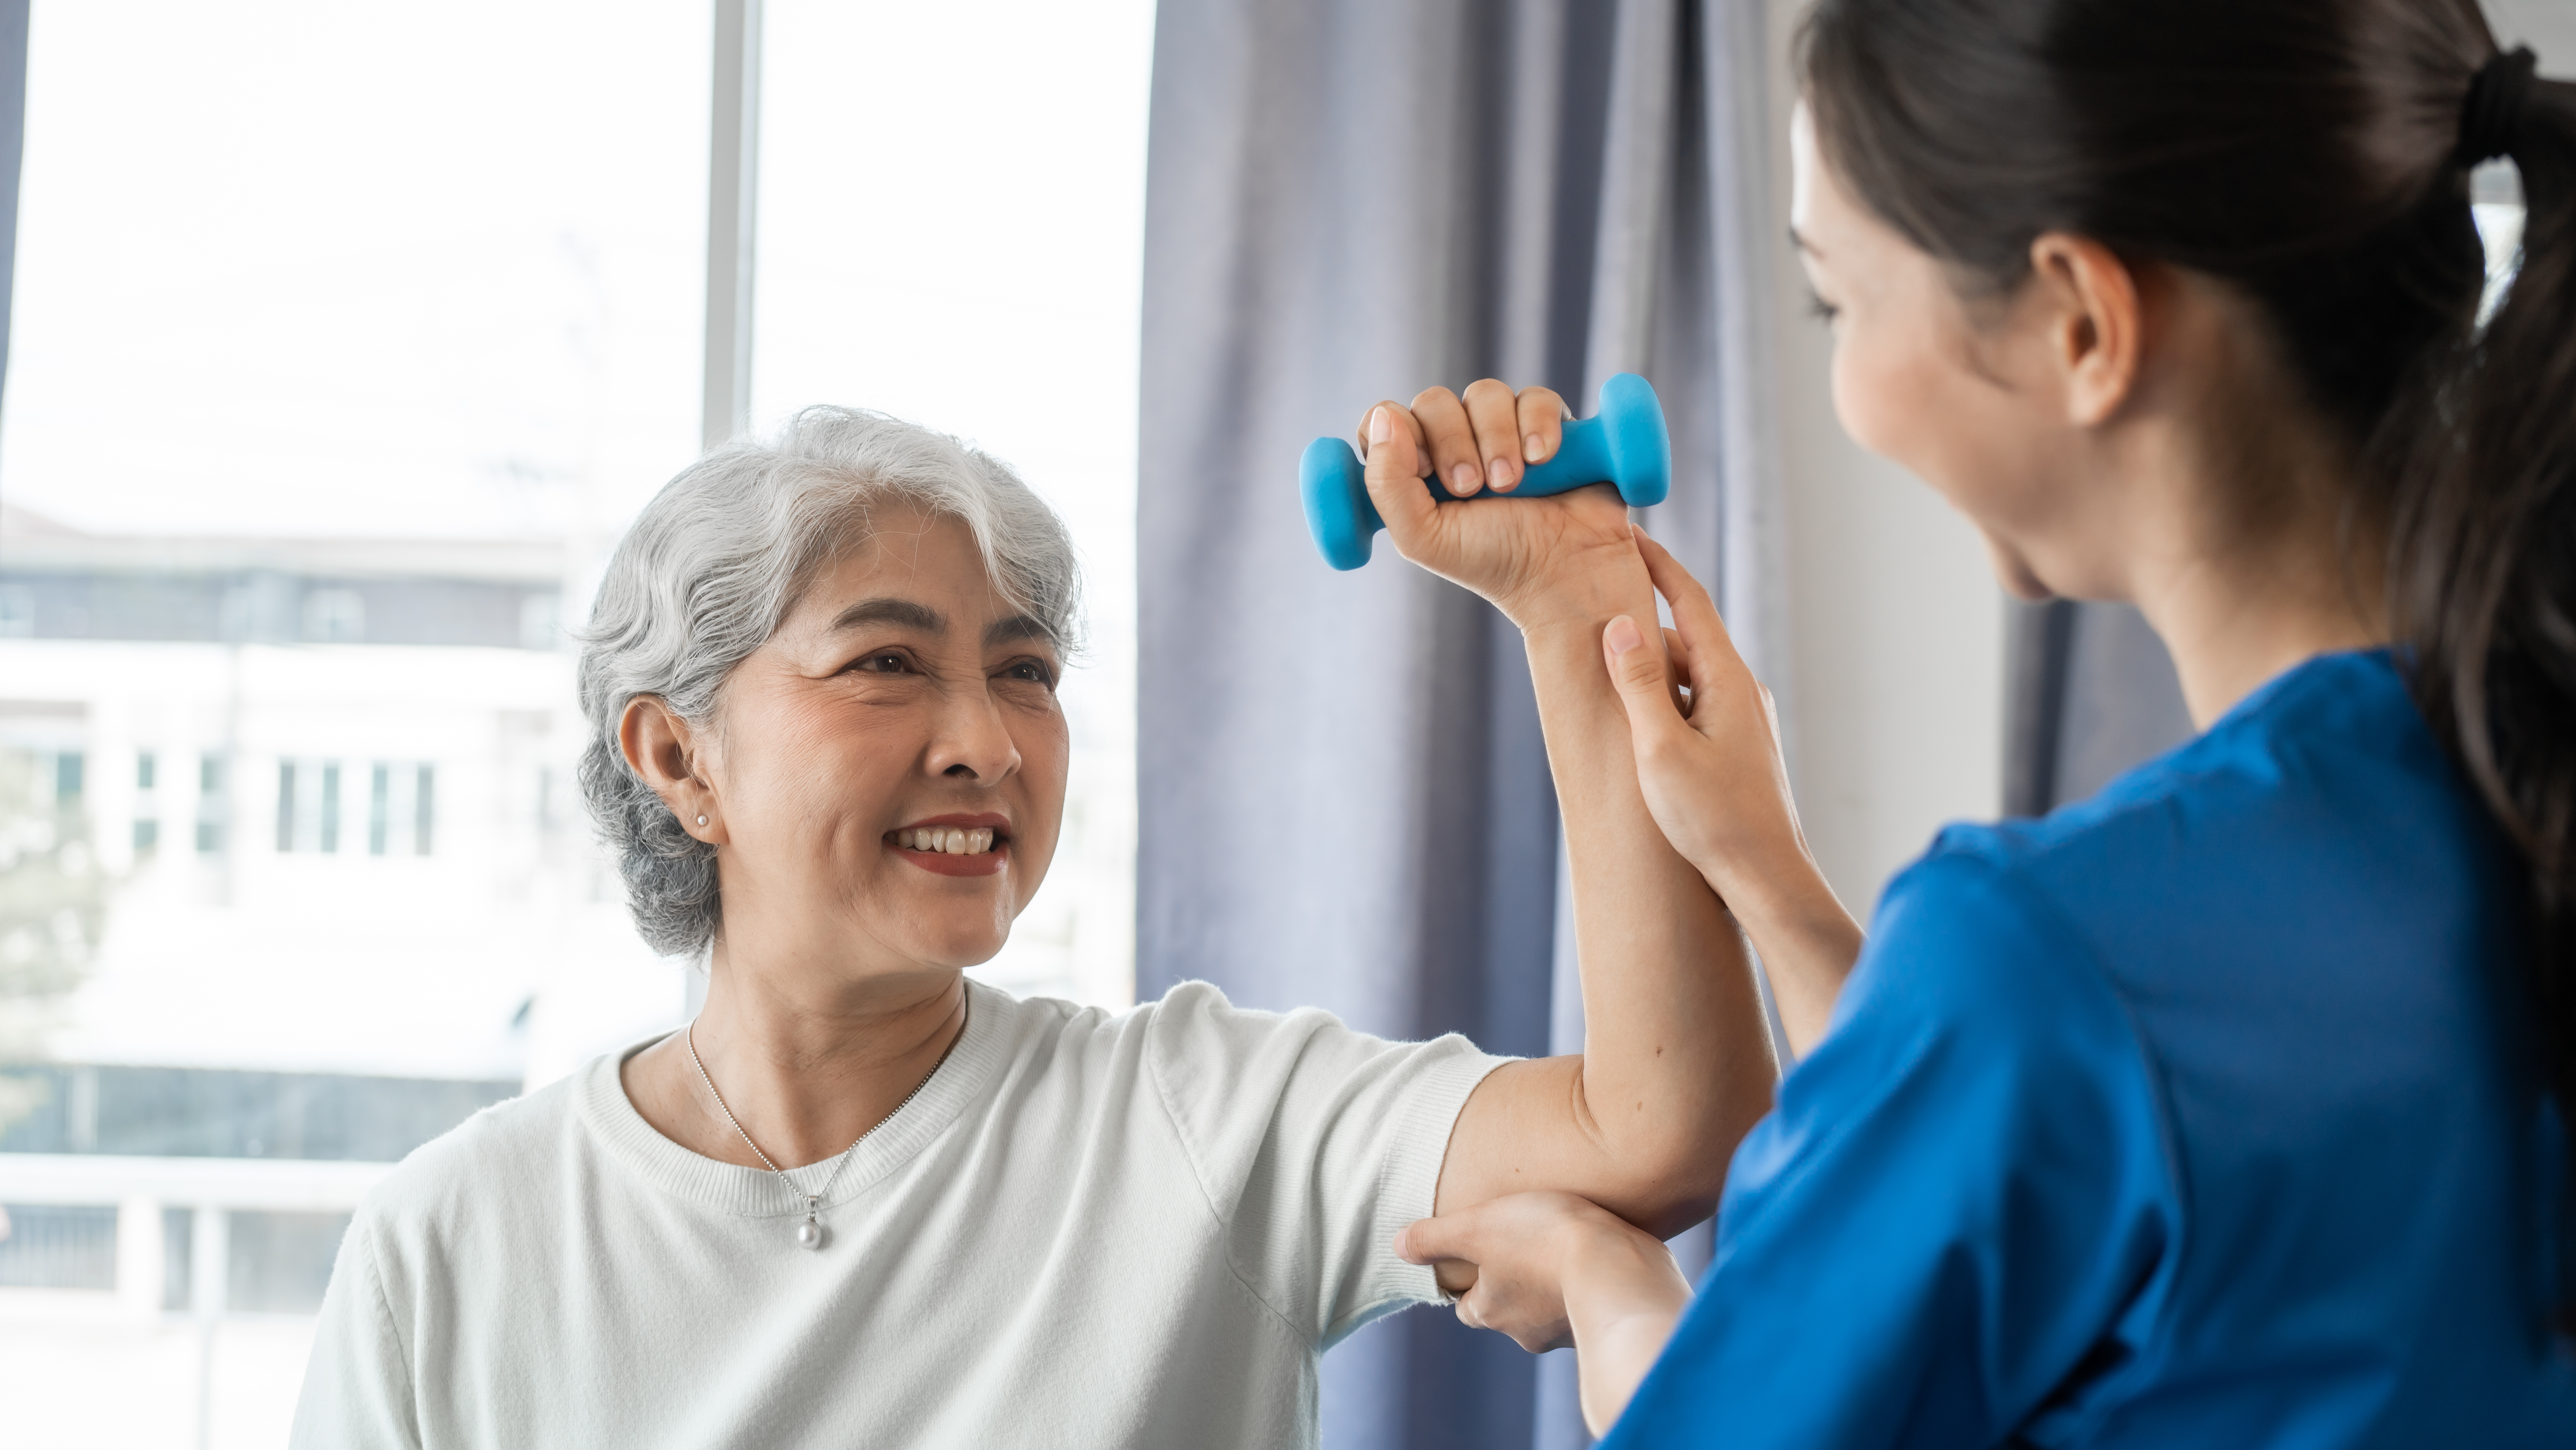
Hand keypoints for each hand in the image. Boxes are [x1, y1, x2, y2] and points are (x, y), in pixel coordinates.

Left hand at [1357, 382, 1645, 630]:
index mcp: (1417, 471)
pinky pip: (1534, 397)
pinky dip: (1537, 426)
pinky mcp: (1548, 425)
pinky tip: (1542, 460)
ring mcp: (1503, 431)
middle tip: (1472, 487)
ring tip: (1512, 483)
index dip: (1397, 434)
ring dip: (1496, 439)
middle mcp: (1456, 444)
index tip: (1423, 471)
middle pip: (1433, 401)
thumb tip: (1384, 417)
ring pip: (1484, 393)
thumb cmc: (1494, 561)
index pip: (1385, 419)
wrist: (1567, 571)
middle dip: (1452, 442)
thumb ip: (1386, 483)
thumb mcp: (1423, 538)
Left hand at [1397, 1192, 1693, 1433]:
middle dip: (1514, 1278)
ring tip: (1564, 1242)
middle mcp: (1526, 1332)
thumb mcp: (1477, 1226)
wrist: (1621, 1270)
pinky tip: (1597, 1254)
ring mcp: (1569, 1330)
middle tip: (1524, 1241)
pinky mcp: (1605, 1321)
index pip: (1467, 1304)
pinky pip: (1588, 1299)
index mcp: (1490, 1311)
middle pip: (1509, 1305)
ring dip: (1553, 1279)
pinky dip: (1588, 1281)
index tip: (1479, 1250)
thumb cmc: (1544, 1242)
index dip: (1469, 1278)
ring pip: (1549, 1304)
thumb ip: (1434, 1238)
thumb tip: (1398, 1247)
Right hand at [1603, 529, 1862, 1052]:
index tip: (1627, 533)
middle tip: (1593, 612)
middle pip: (1685, 639)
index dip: (1656, 564)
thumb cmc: (1714, 820)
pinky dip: (1664, 703)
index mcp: (1728, 679)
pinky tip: (1640, 729)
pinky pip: (1695, 707)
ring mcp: (1745, 721)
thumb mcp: (1660, 748)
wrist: (1767, 878)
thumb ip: (1639, 683)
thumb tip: (1620, 624)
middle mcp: (1743, 692)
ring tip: (1606, 677)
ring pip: (1689, 678)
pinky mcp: (1740, 749)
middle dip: (1641, 625)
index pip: (1689, 600)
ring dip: (1650, 672)